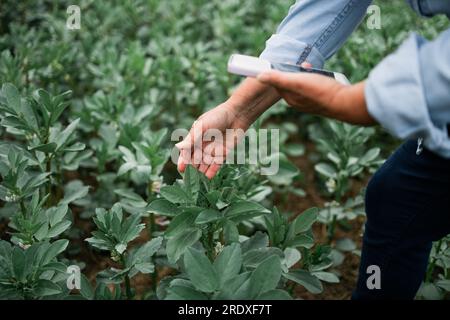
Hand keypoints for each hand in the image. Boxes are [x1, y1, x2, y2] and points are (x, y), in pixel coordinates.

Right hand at [176, 103, 249, 178]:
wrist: (236, 116)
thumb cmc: (217, 116)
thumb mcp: (202, 126)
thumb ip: (191, 138)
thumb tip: (178, 147)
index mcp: (194, 139)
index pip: (185, 153)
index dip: (183, 161)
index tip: (181, 169)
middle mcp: (201, 146)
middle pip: (193, 161)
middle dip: (191, 169)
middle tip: (189, 177)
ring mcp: (212, 151)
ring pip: (203, 165)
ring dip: (200, 172)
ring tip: (198, 180)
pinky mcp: (222, 155)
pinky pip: (215, 165)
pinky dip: (211, 171)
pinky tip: (208, 177)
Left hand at [257, 63, 374, 125]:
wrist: (344, 102)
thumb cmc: (319, 90)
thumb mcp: (296, 81)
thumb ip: (277, 78)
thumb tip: (259, 76)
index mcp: (290, 98)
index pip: (280, 83)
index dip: (283, 70)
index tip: (288, 63)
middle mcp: (299, 102)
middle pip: (293, 82)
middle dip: (296, 71)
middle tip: (305, 64)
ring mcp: (311, 102)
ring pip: (305, 84)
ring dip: (308, 73)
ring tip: (313, 68)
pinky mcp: (323, 100)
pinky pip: (316, 87)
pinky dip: (317, 79)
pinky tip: (323, 76)